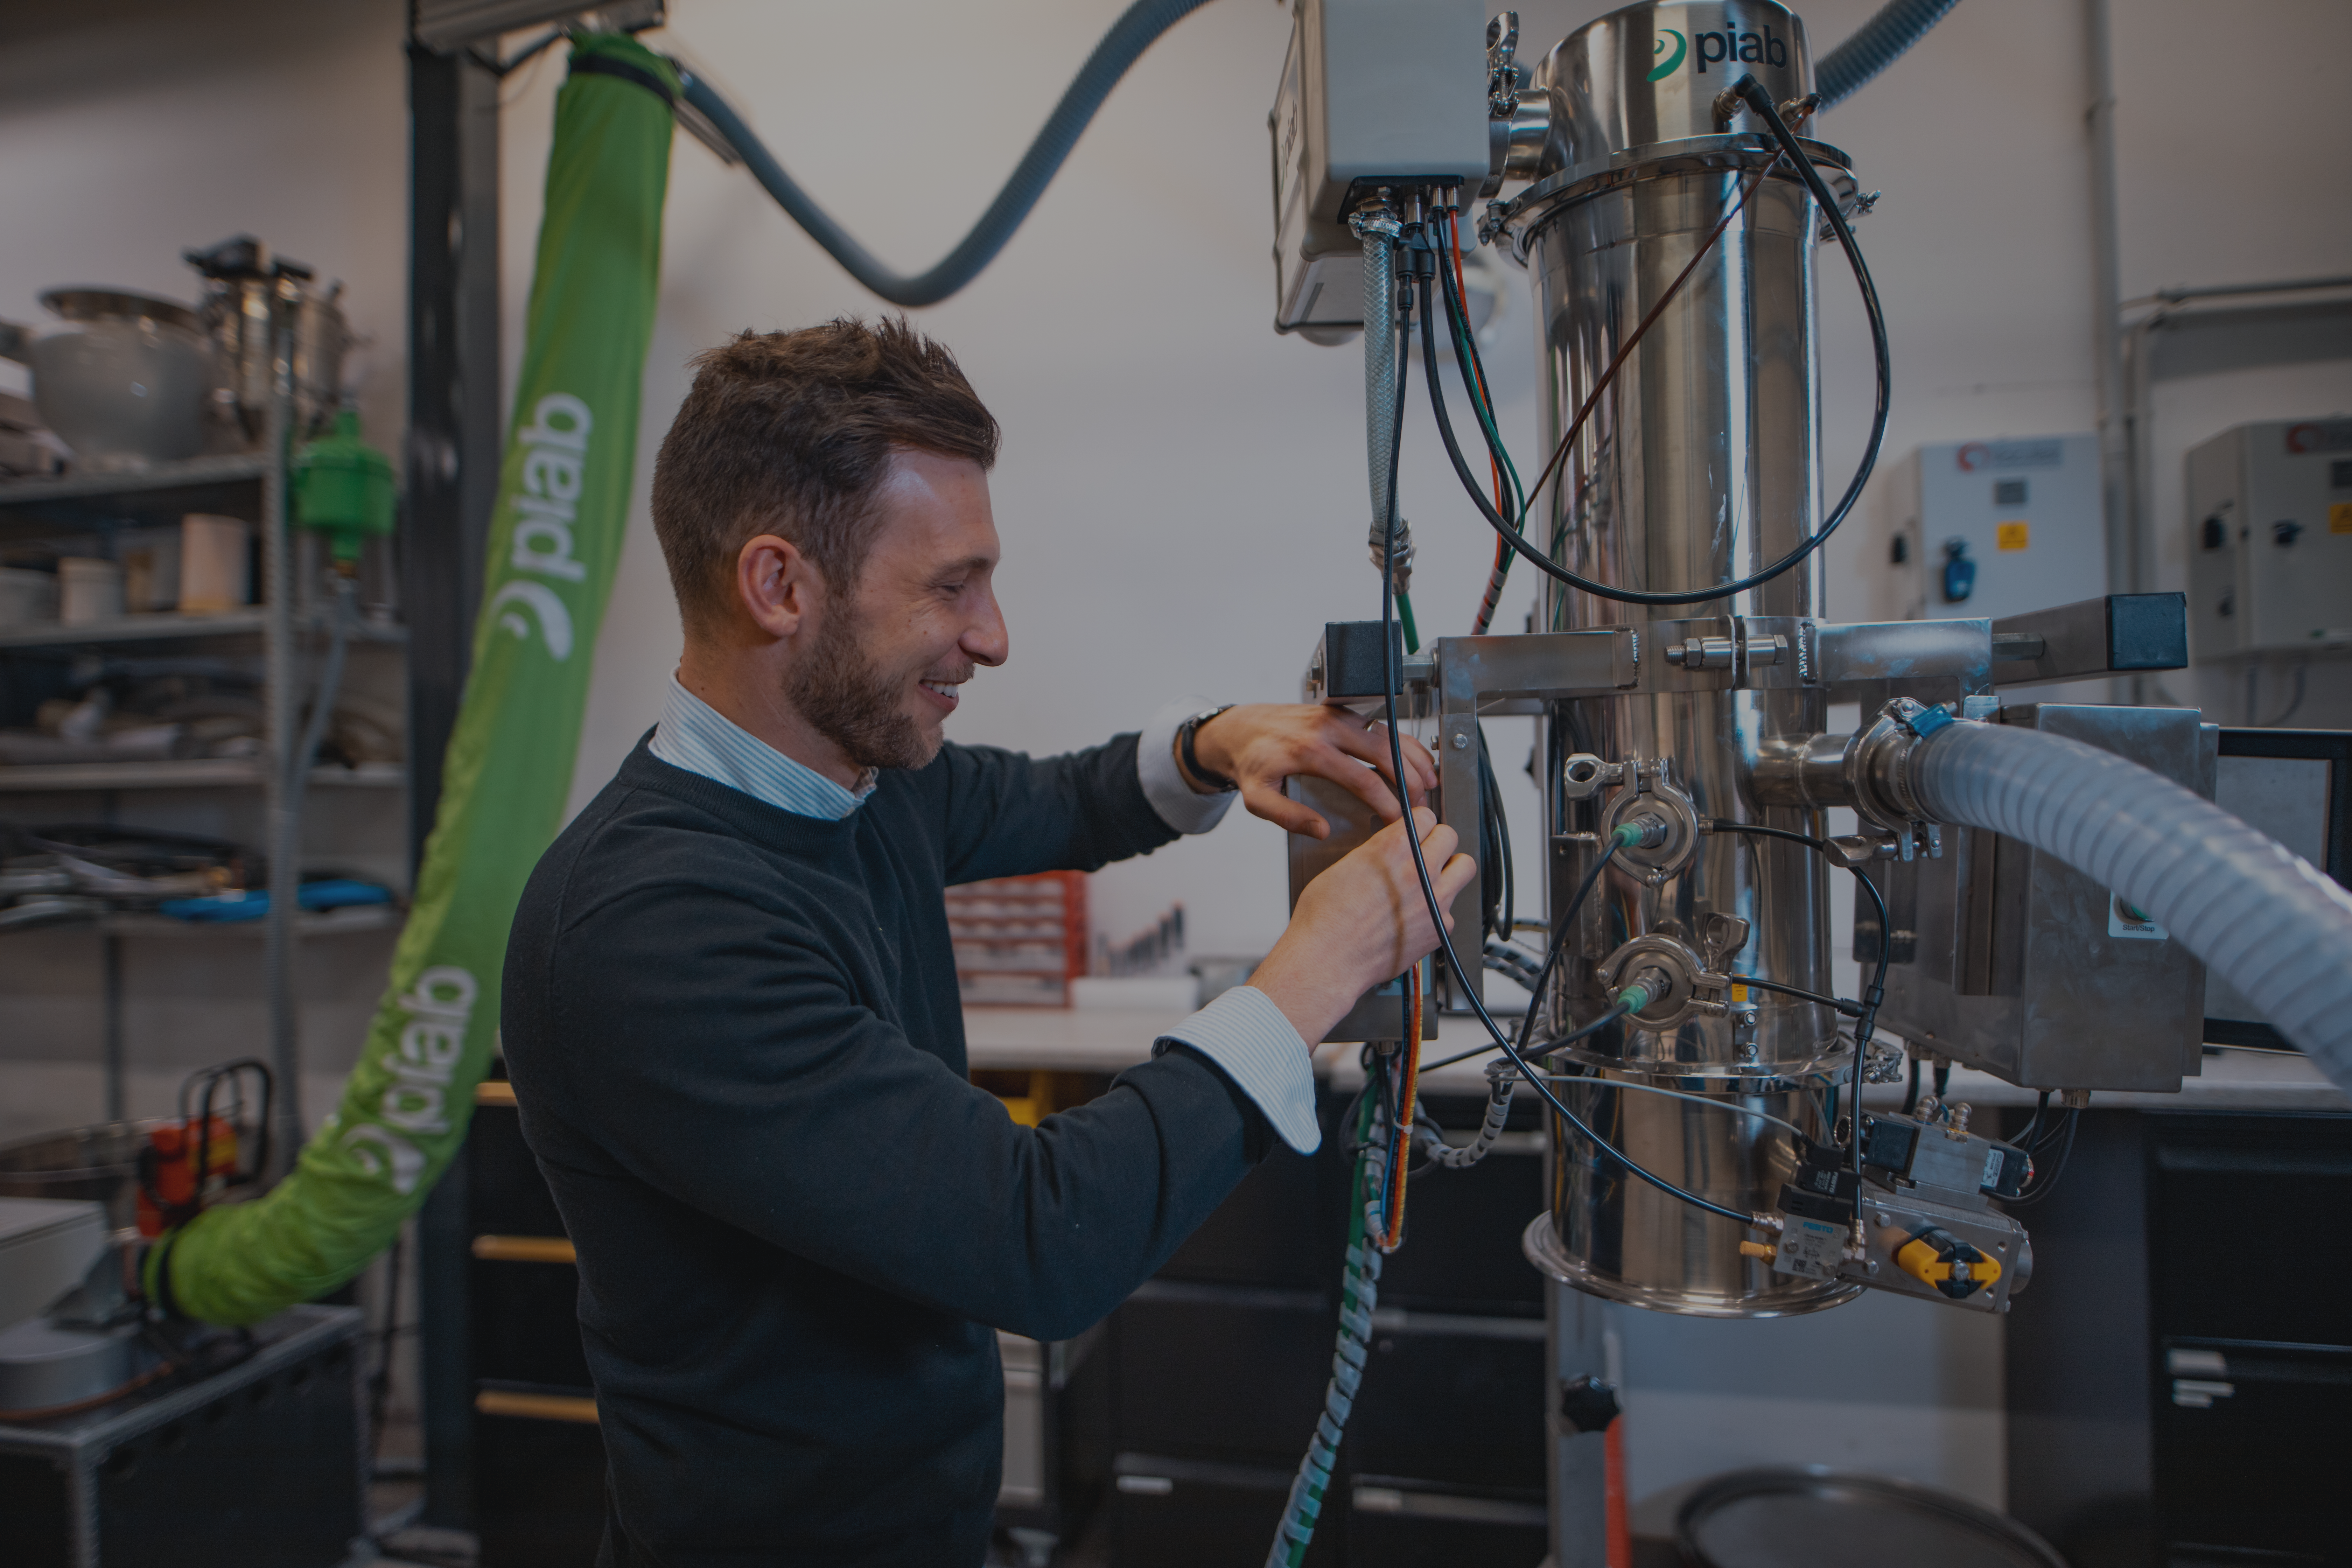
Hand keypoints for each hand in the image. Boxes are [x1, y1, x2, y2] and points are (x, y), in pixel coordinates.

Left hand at [1185, 703, 1438, 836]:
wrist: (1240, 729)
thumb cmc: (1252, 763)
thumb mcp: (1257, 797)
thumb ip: (1287, 816)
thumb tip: (1322, 829)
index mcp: (1309, 750)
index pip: (1361, 778)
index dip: (1386, 802)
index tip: (1398, 821)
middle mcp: (1327, 727)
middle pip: (1383, 752)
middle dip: (1409, 781)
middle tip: (1421, 806)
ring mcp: (1337, 715)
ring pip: (1387, 734)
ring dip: (1412, 759)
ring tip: (1429, 784)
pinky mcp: (1342, 711)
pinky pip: (1381, 724)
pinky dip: (1403, 742)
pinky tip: (1416, 759)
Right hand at [1249, 808, 1476, 1048]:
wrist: (1328, 960)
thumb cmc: (1325, 919)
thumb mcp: (1343, 866)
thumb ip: (1376, 852)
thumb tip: (1390, 850)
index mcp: (1392, 848)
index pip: (1426, 816)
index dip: (1417, 823)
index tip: (1415, 831)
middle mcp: (1419, 871)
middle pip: (1450, 836)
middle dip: (1437, 841)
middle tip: (1426, 851)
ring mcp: (1435, 901)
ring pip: (1464, 868)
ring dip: (1450, 869)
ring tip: (1433, 878)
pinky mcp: (1440, 929)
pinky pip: (1452, 909)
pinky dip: (1439, 910)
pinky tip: (1418, 915)